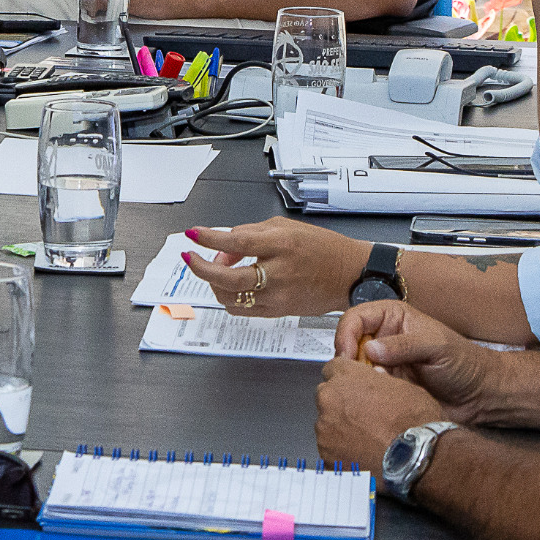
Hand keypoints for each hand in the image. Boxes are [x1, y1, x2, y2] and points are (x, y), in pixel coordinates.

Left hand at [183, 221, 368, 316]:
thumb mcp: (284, 227)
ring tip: (217, 270)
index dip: (210, 239)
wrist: (348, 274)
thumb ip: (249, 234)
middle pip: (229, 279)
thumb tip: (221, 249)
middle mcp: (279, 272)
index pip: (237, 242)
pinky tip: (231, 285)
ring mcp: (278, 296)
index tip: (193, 235)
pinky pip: (241, 309)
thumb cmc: (320, 248)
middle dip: (202, 269)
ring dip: (214, 284)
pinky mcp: (277, 312)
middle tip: (191, 258)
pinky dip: (229, 297)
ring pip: (230, 298)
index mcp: (281, 245)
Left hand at [315, 352, 447, 472]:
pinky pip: (329, 448)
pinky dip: (341, 450)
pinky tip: (362, 453)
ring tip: (366, 438)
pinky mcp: (325, 453)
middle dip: (340, 403)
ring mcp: (324, 428)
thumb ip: (380, 381)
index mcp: (347, 378)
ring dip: (340, 428)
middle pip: (326, 396)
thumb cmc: (414, 424)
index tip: (353, 387)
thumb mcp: (404, 387)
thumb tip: (376, 379)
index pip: (333, 369)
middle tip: (363, 415)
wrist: (415, 458)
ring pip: (326, 423)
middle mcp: (329, 400)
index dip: (345, 379)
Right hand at [330, 300, 499, 418]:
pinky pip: (366, 388)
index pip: (355, 318)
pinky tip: (380, 398)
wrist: (480, 396)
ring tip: (375, 387)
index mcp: (393, 318)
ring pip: (354, 369)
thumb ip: (404, 345)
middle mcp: (384, 338)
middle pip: (348, 344)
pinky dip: (367, 394)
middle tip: (358, 375)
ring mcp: (384, 363)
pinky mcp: (386, 386)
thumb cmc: (465, 363)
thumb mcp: (436, 346)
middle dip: (350, 361)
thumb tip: (371, 349)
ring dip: (359, 379)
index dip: (345, 334)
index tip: (347, 354)